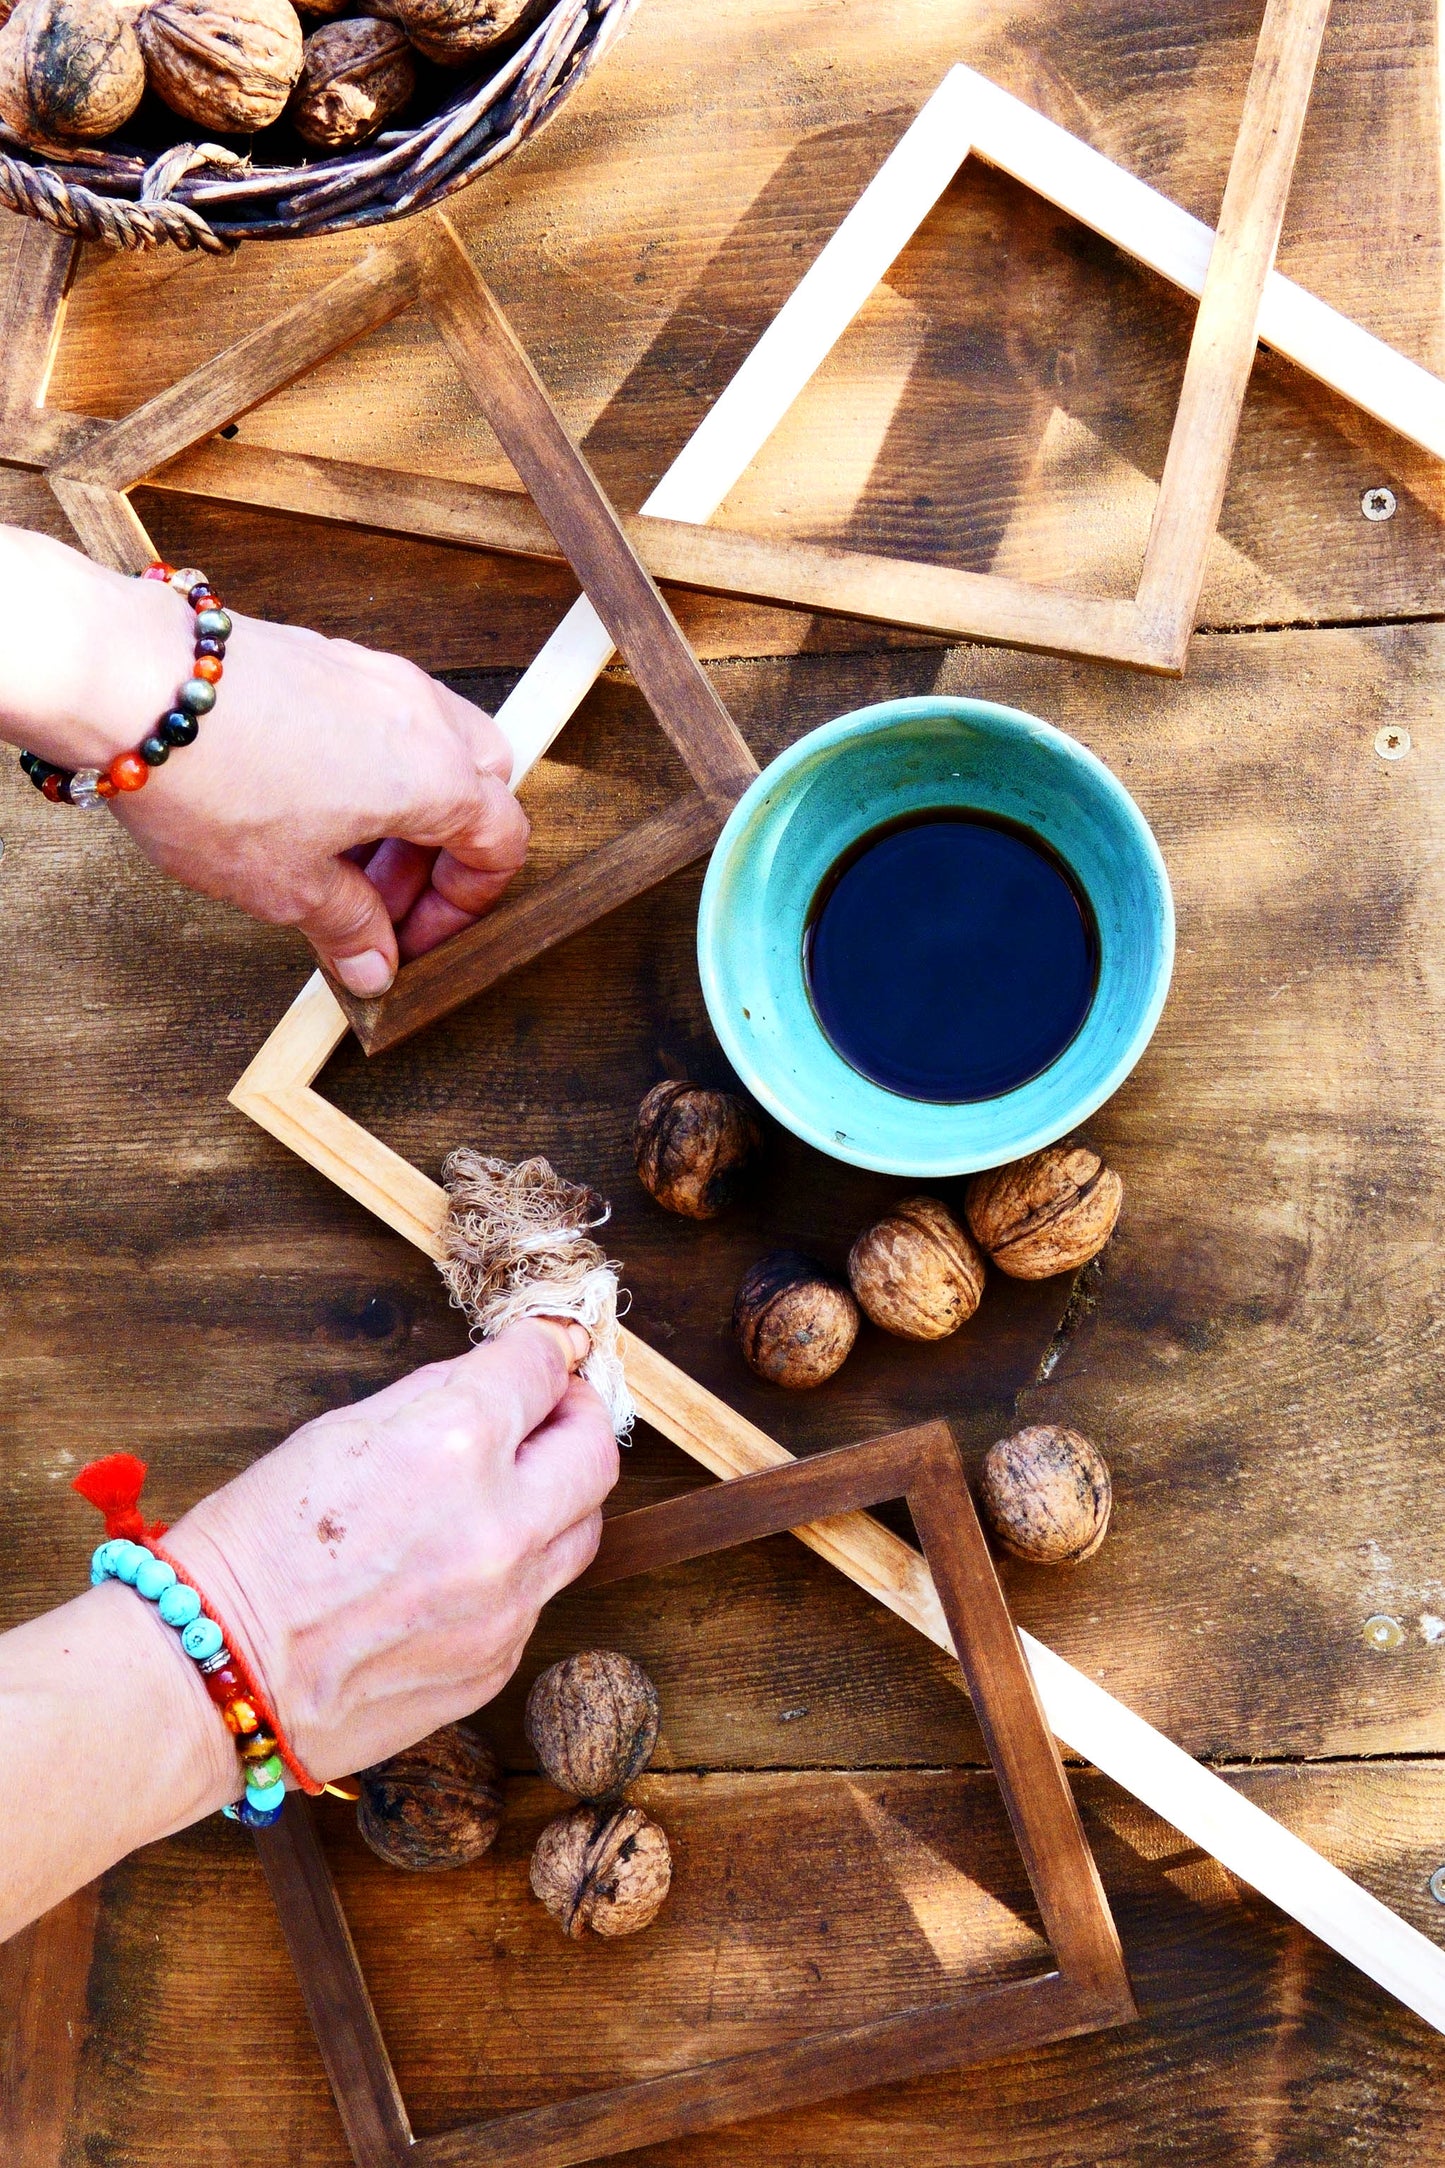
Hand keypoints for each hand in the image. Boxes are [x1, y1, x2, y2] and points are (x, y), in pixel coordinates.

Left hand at [0, 526, 528, 993]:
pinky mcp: (325, 656)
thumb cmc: (215, 778)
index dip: (464, 906)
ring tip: (336, 856)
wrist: (129, 680)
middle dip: (443, 852)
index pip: (501, 842)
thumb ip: (348, 926)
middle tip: (381, 900)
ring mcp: (374, 674)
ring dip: (405, 810)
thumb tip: (375, 965)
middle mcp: (421, 714)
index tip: (413, 938)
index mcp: (437, 777)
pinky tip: (303, 803)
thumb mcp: (287, 885)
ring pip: (432, 746)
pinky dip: (366, 766)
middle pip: (482, 786)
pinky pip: (377, 718)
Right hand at [160, 1321, 618, 1779]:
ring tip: (516, 1485)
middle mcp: (499, 1525)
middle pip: (594, 1452)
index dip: (547, 1347)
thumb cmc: (255, 1546)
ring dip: (560, 1496)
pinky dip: (518, 1569)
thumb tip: (494, 1377)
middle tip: (554, 1409)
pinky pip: (537, 1599)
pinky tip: (465, 1564)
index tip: (551, 1346)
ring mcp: (506, 1605)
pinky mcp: (496, 1663)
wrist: (215, 1674)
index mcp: (454, 1445)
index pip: (541, 1370)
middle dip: (578, 1416)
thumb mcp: (337, 1433)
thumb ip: (434, 1399)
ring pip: (581, 1531)